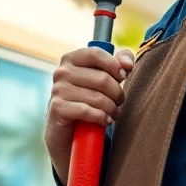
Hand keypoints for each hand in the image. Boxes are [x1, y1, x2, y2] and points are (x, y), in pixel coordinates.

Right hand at [45, 46, 134, 185]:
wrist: (67, 132)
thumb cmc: (88, 100)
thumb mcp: (103, 79)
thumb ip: (118, 64)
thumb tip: (127, 64)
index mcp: (71, 59)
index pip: (96, 53)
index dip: (114, 65)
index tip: (123, 77)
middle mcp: (61, 72)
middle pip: (102, 79)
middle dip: (117, 93)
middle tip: (119, 102)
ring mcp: (57, 90)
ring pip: (97, 97)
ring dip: (111, 109)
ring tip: (113, 113)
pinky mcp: (57, 108)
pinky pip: (87, 110)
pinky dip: (101, 117)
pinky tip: (105, 120)